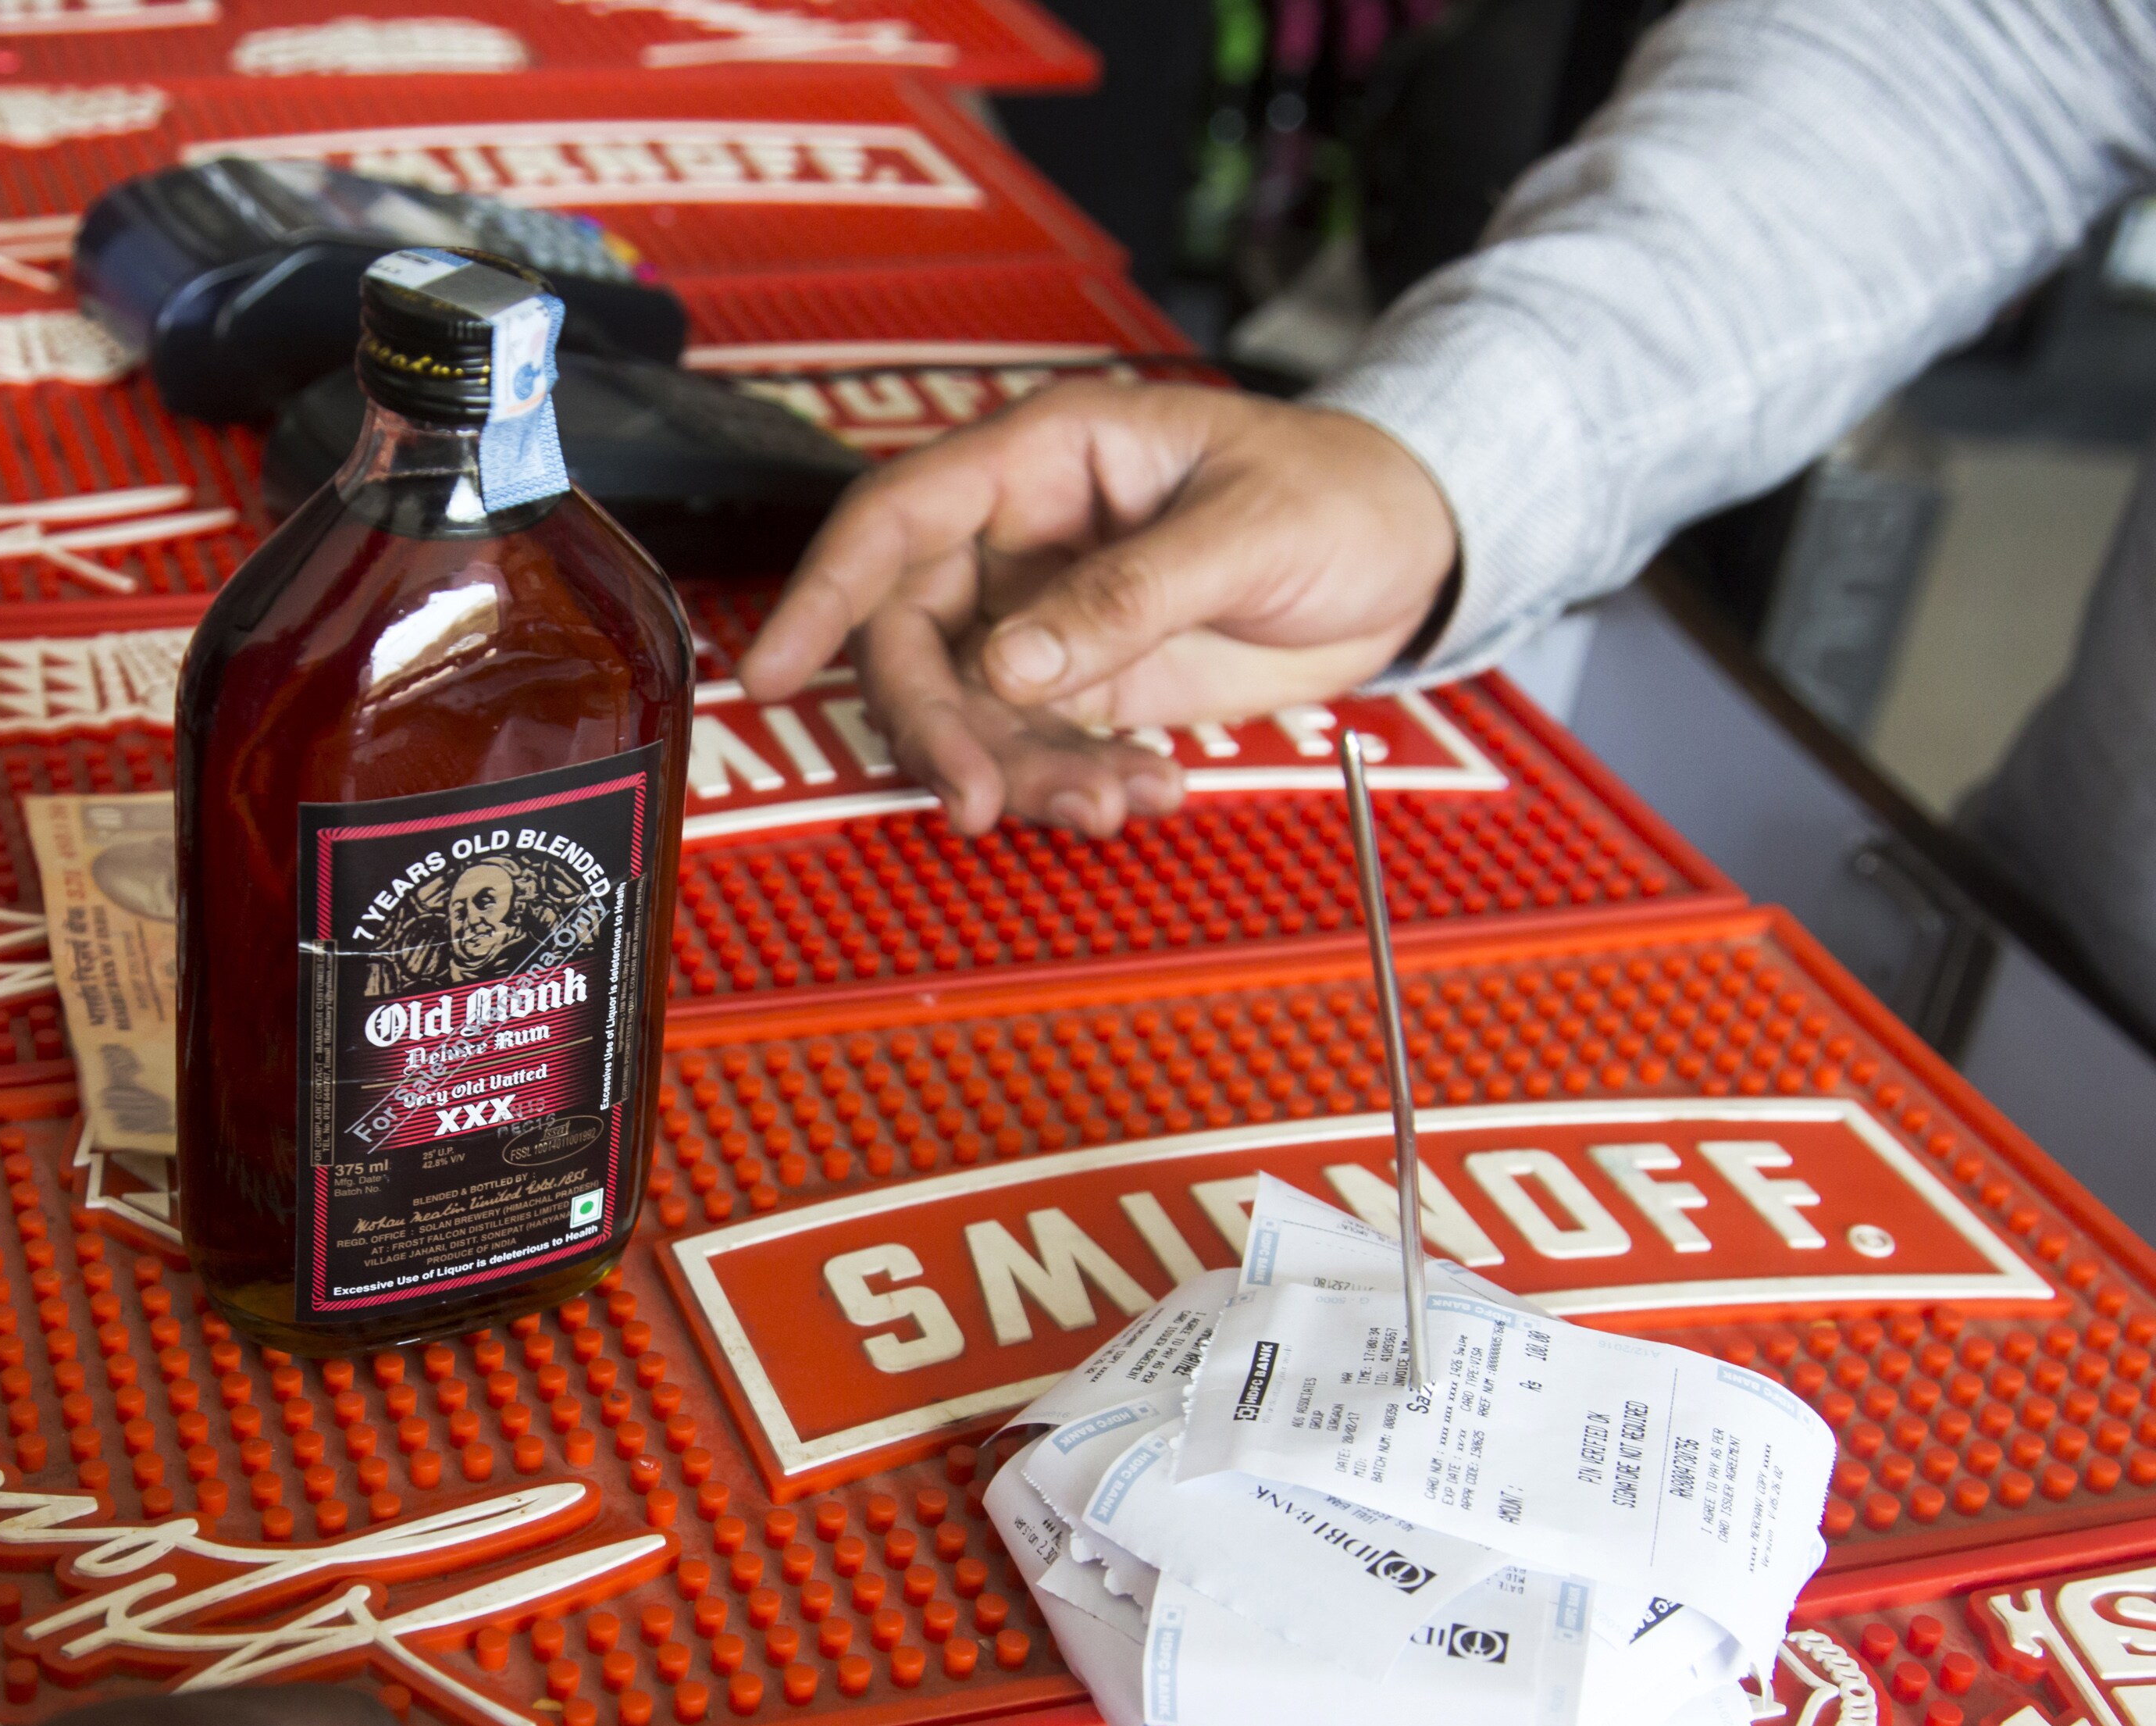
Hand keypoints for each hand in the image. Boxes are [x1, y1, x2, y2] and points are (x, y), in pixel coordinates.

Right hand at [744, 380, 1459, 835]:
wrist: (1413, 550)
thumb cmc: (1340, 492)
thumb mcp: (1249, 529)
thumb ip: (1128, 593)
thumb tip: (1009, 663)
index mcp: (1045, 457)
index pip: (896, 519)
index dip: (825, 593)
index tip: (772, 671)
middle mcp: (1022, 539)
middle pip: (915, 642)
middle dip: (941, 732)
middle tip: (979, 802)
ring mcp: (1046, 618)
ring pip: (973, 715)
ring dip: (1021, 776)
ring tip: (1106, 807)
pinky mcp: (1084, 686)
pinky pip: (1039, 752)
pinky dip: (1077, 787)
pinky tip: (1143, 795)